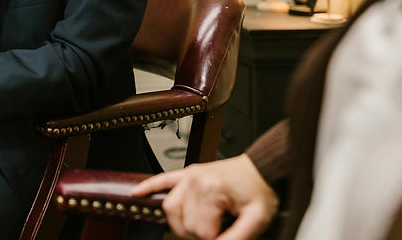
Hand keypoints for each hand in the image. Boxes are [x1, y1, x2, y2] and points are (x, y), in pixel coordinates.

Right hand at [131, 154, 277, 239]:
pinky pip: (162, 179)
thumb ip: (236, 238)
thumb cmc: (261, 191)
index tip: (228, 235)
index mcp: (212, 189)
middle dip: (201, 235)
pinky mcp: (187, 172)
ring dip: (180, 224)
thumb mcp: (256, 220)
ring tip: (197, 229)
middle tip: (218, 232)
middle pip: (185, 223)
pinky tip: (138, 194)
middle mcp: (195, 180)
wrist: (263, 168)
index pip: (201, 231)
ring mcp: (189, 175)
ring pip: (170, 208)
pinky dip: (148, 187)